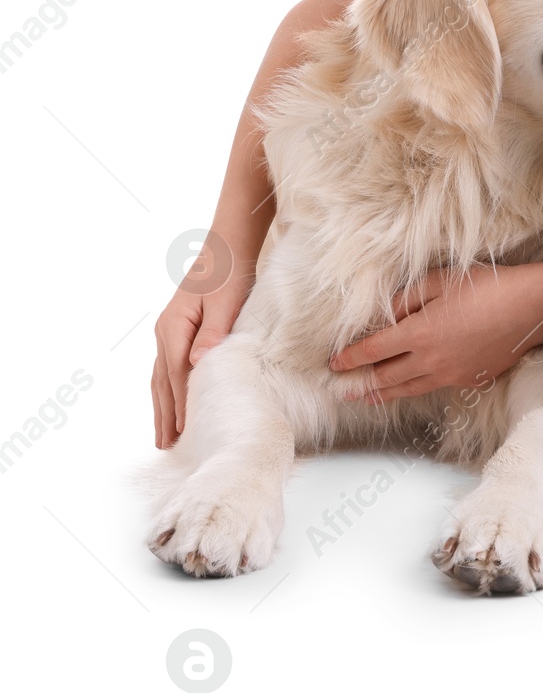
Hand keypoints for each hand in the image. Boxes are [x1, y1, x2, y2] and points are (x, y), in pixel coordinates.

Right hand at [151, 264, 251, 449]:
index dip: (179, 403)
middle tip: (166, 446)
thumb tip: (198, 363)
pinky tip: (170, 405)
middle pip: (162, 382)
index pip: (176, 374)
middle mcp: (165, 332)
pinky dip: (167, 390)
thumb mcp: (225, 302)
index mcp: (174, 327)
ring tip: (163, 436)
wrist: (224, 251)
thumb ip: (213, 332)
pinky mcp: (176, 332)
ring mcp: (167, 333)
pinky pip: (167, 368)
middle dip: (165, 415)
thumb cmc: (227, 275)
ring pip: (160, 378)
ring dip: (162, 407)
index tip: (183, 429)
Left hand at [327, 260, 542, 403]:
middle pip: (385, 377)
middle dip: (360, 383)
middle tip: (342, 388)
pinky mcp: (470, 379)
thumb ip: (407, 299)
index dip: (350, 358)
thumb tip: (385, 315)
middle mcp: (429, 360)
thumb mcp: (441, 281)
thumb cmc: (489, 288)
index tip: (334, 363)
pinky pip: (435, 386)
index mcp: (418, 333)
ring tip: (368, 398)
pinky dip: (416, 389)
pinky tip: (412, 386)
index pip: (372, 351)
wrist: (532, 309)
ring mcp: (450, 374)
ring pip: (408, 389)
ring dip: (383, 394)